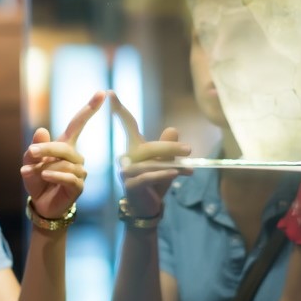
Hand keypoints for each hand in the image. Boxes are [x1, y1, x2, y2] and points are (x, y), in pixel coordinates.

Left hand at [22, 91, 106, 219]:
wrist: (41, 205)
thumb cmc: (37, 180)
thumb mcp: (29, 162)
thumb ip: (35, 148)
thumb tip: (41, 130)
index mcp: (65, 146)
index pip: (78, 124)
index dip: (90, 108)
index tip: (102, 92)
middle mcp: (76, 157)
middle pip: (65, 146)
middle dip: (47, 148)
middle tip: (31, 151)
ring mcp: (80, 171)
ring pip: (64, 163)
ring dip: (46, 167)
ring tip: (34, 173)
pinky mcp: (79, 186)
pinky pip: (69, 177)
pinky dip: (55, 175)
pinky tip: (45, 176)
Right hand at [110, 91, 191, 218]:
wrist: (148, 208)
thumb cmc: (156, 183)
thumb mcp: (166, 163)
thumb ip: (169, 147)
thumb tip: (173, 129)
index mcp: (134, 148)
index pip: (128, 125)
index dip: (119, 109)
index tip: (111, 92)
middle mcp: (127, 157)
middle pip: (148, 146)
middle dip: (170, 147)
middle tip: (189, 150)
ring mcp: (126, 171)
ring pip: (150, 162)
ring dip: (172, 165)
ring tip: (189, 169)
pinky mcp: (130, 185)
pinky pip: (148, 176)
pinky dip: (163, 175)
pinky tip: (175, 175)